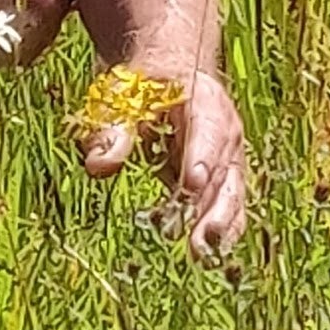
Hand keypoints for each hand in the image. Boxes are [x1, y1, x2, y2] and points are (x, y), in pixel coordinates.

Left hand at [73, 68, 247, 254]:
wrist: (167, 77)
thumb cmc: (144, 86)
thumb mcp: (123, 98)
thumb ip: (113, 131)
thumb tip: (98, 165)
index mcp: (204, 99)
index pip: (208, 127)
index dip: (202, 155)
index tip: (194, 182)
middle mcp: (225, 129)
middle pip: (225, 167)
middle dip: (214, 203)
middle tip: (201, 235)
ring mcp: (228, 154)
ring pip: (230, 190)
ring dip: (218, 222)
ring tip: (201, 252)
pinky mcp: (223, 175)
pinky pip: (226, 202)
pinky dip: (219, 227)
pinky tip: (207, 252)